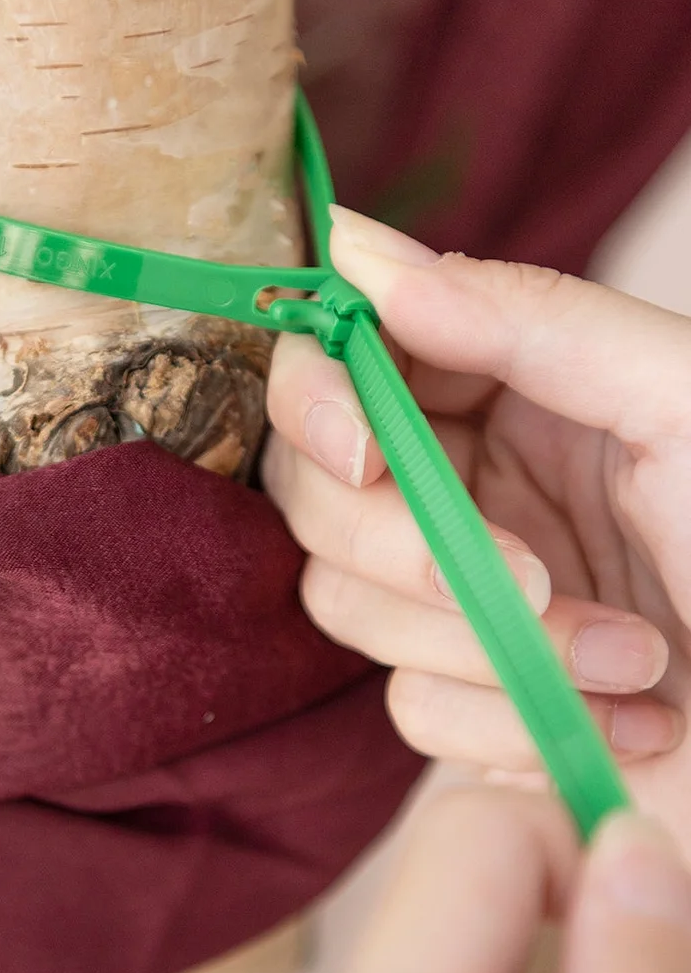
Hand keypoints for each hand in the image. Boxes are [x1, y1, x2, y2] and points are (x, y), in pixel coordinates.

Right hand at [263, 208, 690, 839]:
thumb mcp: (682, 402)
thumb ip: (530, 317)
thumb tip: (361, 247)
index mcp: (516, 388)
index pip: (348, 361)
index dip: (321, 397)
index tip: (359, 448)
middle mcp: (473, 481)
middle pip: (318, 489)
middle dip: (398, 544)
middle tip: (522, 576)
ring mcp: (466, 593)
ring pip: (349, 602)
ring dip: (485, 645)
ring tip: (632, 658)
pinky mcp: (478, 699)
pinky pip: (416, 708)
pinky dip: (513, 725)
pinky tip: (631, 725)